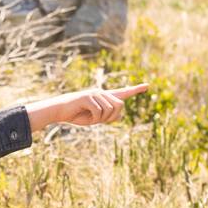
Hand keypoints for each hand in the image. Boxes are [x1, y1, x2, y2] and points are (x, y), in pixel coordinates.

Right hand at [27, 84, 148, 131]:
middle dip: (112, 117)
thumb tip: (120, 114)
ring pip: (110, 110)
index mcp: (104, 97)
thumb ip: (108, 116)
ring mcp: (95, 93)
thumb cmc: (77, 115)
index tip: (147, 86)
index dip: (135, 90)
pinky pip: (99, 112)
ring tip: (90, 118)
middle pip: (119, 106)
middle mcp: (102, 92)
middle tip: (100, 121)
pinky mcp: (88, 97)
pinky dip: (94, 119)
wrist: (60, 111)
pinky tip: (85, 115)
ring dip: (102, 119)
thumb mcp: (95, 119)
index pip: (122, 93)